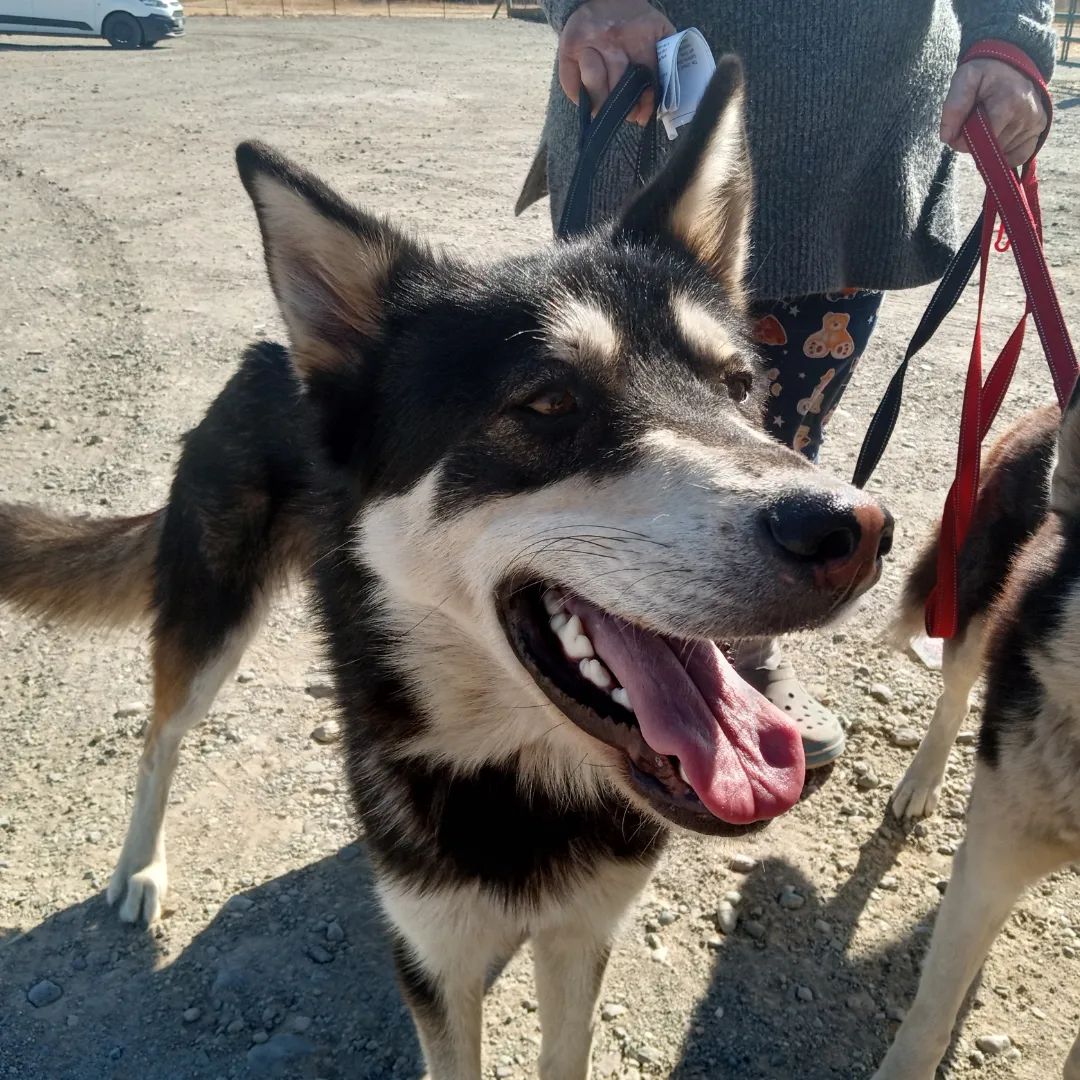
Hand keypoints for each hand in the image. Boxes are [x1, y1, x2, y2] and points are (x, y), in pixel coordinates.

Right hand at [557, 0, 674, 124]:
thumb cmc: (633, 22)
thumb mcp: (656, 31)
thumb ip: (664, 60)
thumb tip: (663, 102)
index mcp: (639, 36)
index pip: (645, 77)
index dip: (645, 102)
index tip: (643, 115)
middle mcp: (611, 39)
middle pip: (617, 84)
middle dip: (623, 108)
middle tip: (626, 115)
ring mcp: (587, 43)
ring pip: (592, 83)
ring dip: (600, 104)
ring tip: (605, 111)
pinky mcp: (568, 49)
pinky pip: (569, 82)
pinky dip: (579, 97)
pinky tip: (588, 101)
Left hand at [940, 57, 1047, 167]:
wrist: (1011, 64)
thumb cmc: (985, 73)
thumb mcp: (965, 78)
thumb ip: (953, 106)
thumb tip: (947, 137)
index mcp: (1008, 103)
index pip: (981, 141)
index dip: (964, 139)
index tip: (961, 127)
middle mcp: (1026, 115)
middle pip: (991, 149)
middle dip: (977, 142)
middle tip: (977, 121)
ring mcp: (1035, 123)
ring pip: (1001, 154)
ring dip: (990, 145)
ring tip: (991, 121)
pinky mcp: (1040, 129)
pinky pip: (1018, 157)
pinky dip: (1005, 153)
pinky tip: (1000, 135)